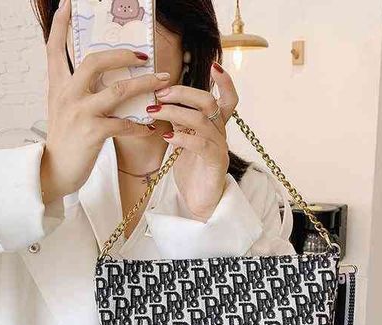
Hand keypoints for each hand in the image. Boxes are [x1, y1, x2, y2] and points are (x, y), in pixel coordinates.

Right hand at [40, 0, 170, 203]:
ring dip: (145, 84)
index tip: (69, 4)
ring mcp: (80, 112)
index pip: (54, 48)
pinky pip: (124, 124)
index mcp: (58, 86)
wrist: (53, 172)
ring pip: (118, 89)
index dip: (61, 24)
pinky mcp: (92, 132)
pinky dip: (140, 125)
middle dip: (123, 54)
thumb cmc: (64, 142)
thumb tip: (102, 79)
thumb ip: (76, 91)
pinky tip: (150, 127)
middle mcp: (67, 94)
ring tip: (162, 82)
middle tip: (143, 56)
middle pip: (95, 61)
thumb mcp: (63, 110)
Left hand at [148, 62, 238, 220]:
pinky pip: (201, 144)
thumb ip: (179, 123)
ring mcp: (219, 147)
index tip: (213, 64)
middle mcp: (220, 133)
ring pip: (201, 120)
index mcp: (214, 126)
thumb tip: (160, 103)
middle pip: (208, 102)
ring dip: (175, 112)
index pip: (227, 99)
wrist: (200, 203)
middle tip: (160, 92)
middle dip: (183, 93)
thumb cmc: (191, 172)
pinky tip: (167, 136)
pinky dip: (182, 137)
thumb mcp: (183, 142)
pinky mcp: (215, 163)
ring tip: (154, 111)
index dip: (224, 81)